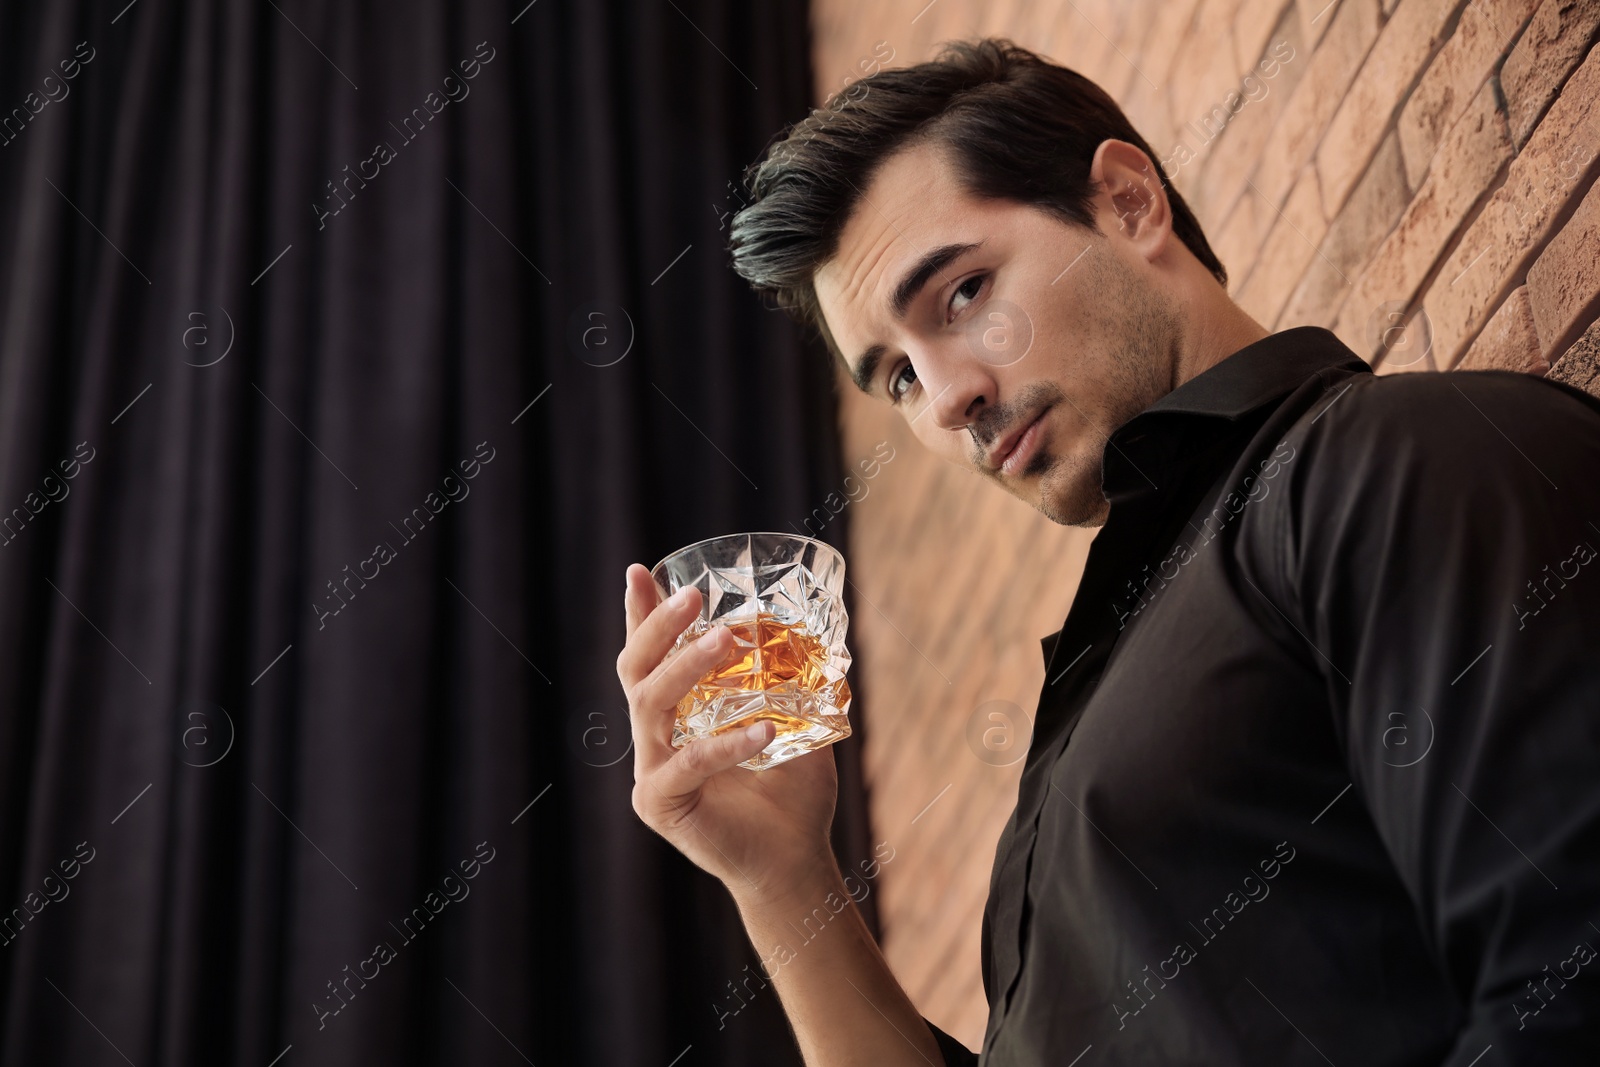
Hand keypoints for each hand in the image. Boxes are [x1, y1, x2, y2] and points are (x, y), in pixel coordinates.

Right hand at [617, 563, 839, 901]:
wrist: (794, 860)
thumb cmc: (792, 794)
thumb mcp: (798, 723)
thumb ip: (794, 683)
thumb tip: (824, 632)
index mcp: (676, 714)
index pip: (650, 656)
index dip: (642, 614)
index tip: (639, 570)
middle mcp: (654, 737)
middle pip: (638, 671)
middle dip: (659, 627)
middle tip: (693, 596)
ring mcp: (651, 770)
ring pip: (650, 706)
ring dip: (687, 667)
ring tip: (727, 640)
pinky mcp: (661, 803)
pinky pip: (688, 762)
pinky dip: (726, 743)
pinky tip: (765, 730)